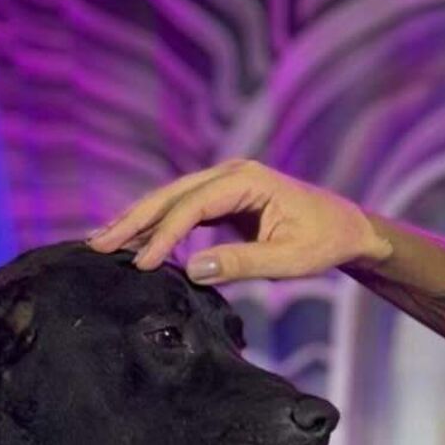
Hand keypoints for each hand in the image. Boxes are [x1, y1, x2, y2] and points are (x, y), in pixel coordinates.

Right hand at [85, 159, 391, 282]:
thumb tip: (193, 270)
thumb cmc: (324, 242)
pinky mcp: (225, 200)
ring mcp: (227, 184)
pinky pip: (184, 210)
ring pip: (172, 200)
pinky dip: (158, 226)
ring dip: (138, 221)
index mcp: (248, 180)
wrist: (348, 229)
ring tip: (101, 242)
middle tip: (96, 244)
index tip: (139, 263)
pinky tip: (134, 242)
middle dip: (133, 219)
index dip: (163, 235)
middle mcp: (233, 174)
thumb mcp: (290, 260)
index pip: (192, 206)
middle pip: (172, 195)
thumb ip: (243, 264)